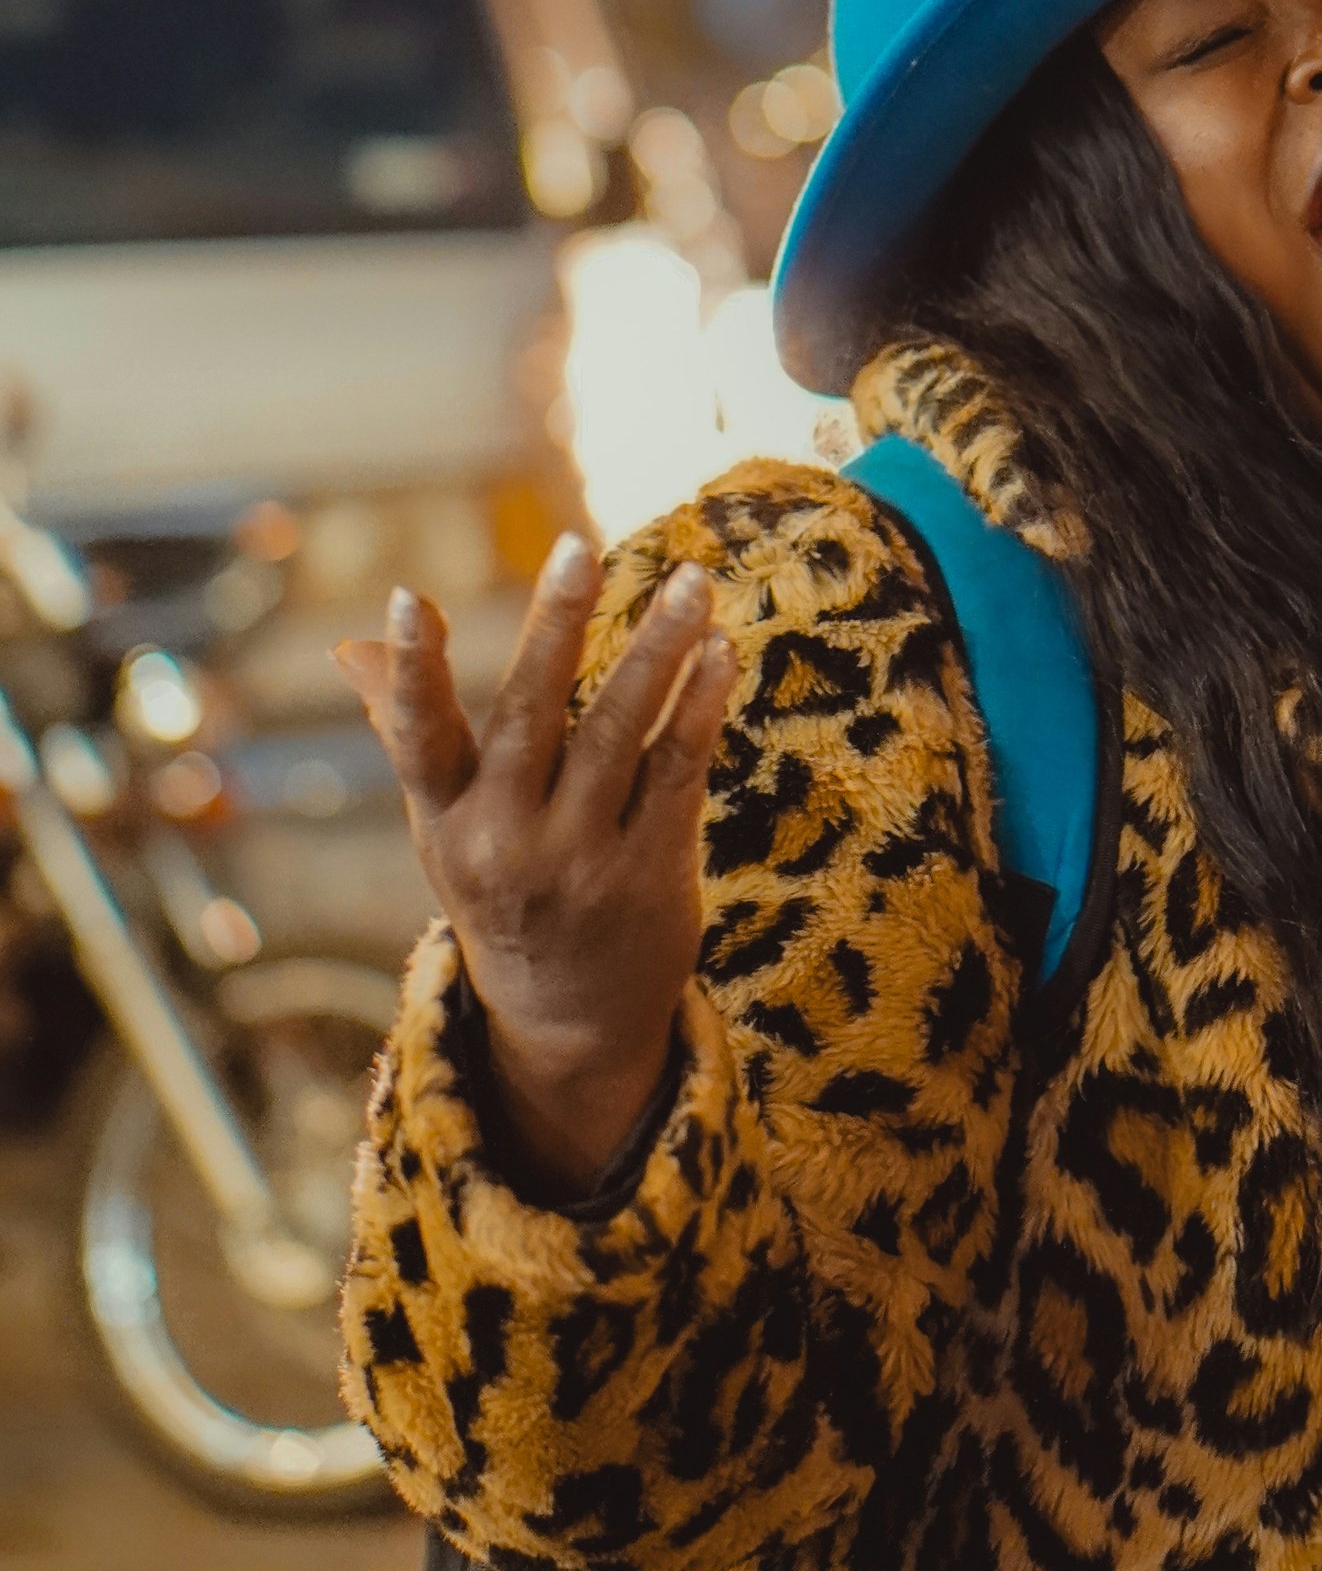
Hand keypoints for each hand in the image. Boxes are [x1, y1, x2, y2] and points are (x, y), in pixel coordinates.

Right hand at [336, 533, 735, 1193]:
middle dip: (554, 628)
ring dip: (658, 650)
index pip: (419, 740)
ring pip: (620, 733)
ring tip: (693, 580)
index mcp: (447, 821)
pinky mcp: (650, 872)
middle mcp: (506, 841)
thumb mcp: (446, 825)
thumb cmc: (502, 890)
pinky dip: (701, 707)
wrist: (569, 1024)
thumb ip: (411, 731)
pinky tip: (721, 650)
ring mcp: (580, 859)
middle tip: (577, 546)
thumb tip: (351, 645)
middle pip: (531, 716)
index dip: (409, 673)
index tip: (401, 598)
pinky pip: (678, 772)